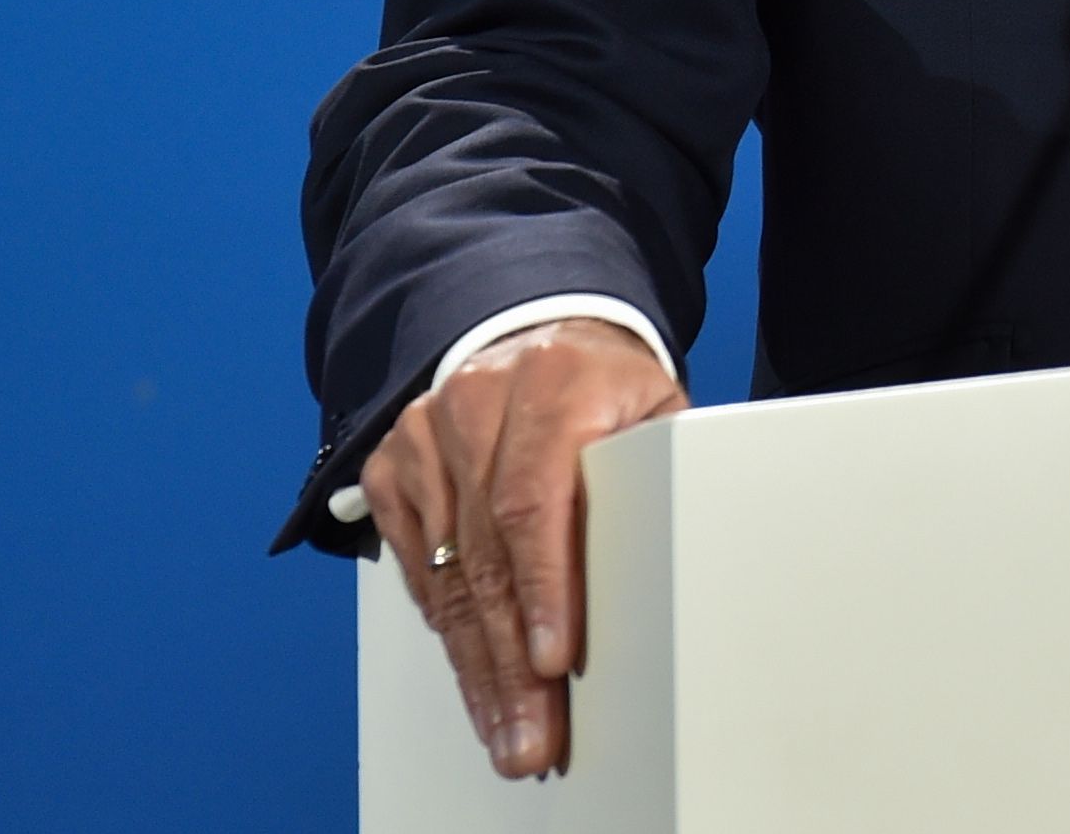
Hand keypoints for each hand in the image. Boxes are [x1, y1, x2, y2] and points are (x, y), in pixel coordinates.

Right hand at [357, 317, 686, 778]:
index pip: (535, 501)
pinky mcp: (392, 463)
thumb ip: (660, 473)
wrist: (543, 336)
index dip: (544, 589)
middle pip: (487, 555)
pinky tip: (471, 670)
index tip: (552, 659)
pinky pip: (416, 563)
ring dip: (475, 661)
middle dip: (509, 659)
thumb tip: (677, 560)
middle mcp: (477, 403)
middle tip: (530, 733)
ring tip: (504, 725)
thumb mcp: (656, 411)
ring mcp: (425, 433)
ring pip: (447, 573)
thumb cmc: (610, 388)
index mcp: (553, 384)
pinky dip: (444, 624)